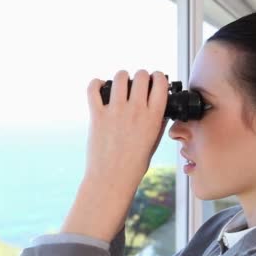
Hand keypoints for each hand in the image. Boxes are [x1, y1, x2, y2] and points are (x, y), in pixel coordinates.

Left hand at [60, 70, 168, 241]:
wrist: (112, 179)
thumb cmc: (134, 165)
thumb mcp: (153, 144)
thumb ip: (158, 124)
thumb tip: (162, 111)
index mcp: (153, 118)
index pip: (160, 83)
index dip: (157, 77)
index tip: (154, 80)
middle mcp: (135, 111)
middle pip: (141, 75)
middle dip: (140, 76)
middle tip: (137, 83)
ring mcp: (115, 112)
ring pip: (119, 77)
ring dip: (121, 77)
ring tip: (119, 85)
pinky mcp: (97, 115)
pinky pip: (93, 89)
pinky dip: (95, 84)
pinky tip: (99, 87)